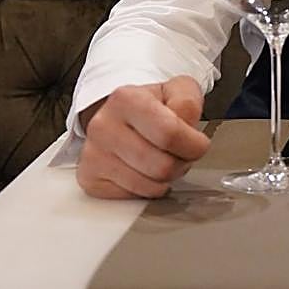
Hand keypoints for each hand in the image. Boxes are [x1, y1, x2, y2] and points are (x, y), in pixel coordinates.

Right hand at [76, 75, 210, 198]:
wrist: (123, 117)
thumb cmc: (153, 106)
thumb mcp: (178, 90)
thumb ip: (189, 102)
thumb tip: (186, 125)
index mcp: (125, 99)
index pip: (169, 134)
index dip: (193, 144)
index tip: (198, 143)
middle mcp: (103, 126)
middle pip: (161, 166)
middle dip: (182, 163)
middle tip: (181, 153)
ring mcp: (93, 155)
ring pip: (149, 187)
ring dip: (167, 179)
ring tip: (163, 159)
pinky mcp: (90, 180)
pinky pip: (134, 198)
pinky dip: (148, 189)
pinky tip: (145, 171)